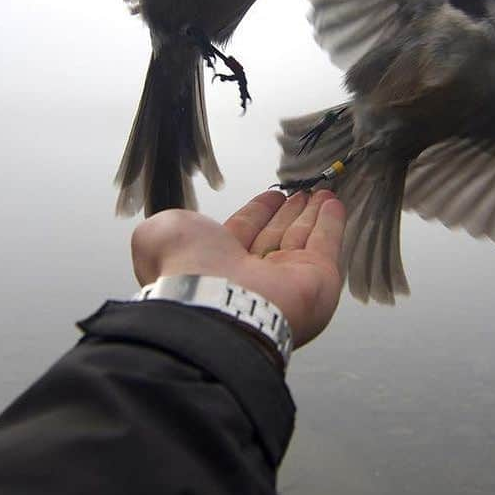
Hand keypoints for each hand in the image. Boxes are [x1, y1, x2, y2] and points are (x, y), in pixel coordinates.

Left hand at [130, 190, 345, 349]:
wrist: (213, 302)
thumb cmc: (185, 267)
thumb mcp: (160, 235)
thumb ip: (168, 227)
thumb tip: (171, 231)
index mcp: (218, 264)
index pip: (245, 232)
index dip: (259, 212)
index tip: (273, 195)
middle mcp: (253, 275)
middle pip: (277, 236)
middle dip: (290, 213)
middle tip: (304, 193)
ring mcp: (288, 280)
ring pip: (303, 238)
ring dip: (314, 213)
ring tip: (322, 192)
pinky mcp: (318, 280)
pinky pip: (327, 244)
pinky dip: (332, 223)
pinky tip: (335, 203)